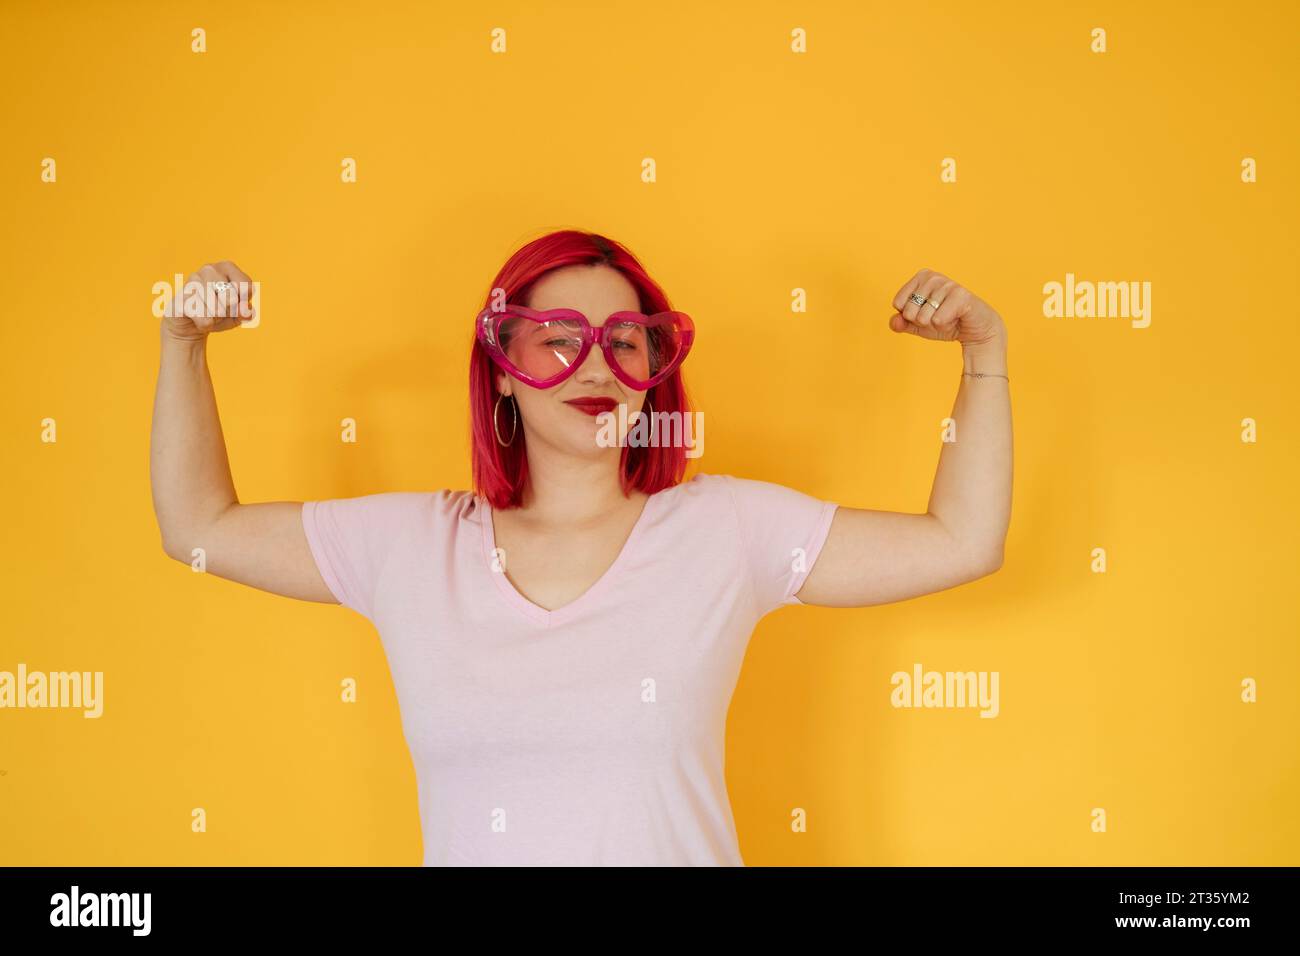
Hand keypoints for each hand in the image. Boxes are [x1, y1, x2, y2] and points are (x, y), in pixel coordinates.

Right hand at [162, 260, 256, 342]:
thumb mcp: (237, 315)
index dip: (244, 301)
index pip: (246, 287)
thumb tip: (246, 311)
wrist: (189, 323)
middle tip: (219, 310)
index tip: (235, 301)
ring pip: (217, 309)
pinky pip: (203, 316)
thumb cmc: (218, 314)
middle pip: (232, 299)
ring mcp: (193, 281)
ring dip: (216, 318)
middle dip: (229, 311)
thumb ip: (245, 312)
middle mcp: (210, 269)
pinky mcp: (181, 296)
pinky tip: (198, 318)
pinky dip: (205, 323)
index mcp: (227, 267)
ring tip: (208, 313)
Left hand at [887, 269, 1004, 348]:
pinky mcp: (960, 296)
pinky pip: (937, 320)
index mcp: (921, 277)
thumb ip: (901, 323)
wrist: (974, 330)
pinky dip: (945, 326)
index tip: (928, 312)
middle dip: (923, 322)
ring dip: (935, 325)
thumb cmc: (945, 322)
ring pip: (923, 318)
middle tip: (940, 316)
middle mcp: (933, 277)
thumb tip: (894, 321)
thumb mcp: (918, 324)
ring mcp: (947, 284)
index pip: (898, 304)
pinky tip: (956, 318)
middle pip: (909, 312)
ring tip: (949, 316)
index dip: (911, 316)